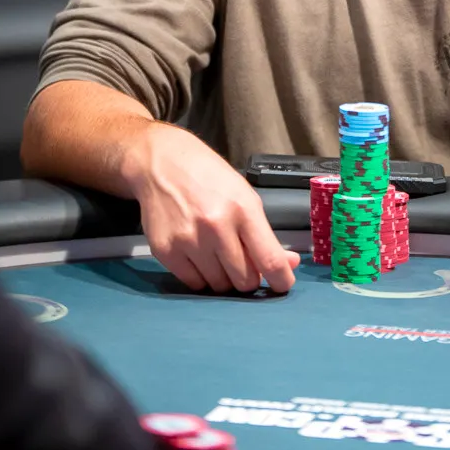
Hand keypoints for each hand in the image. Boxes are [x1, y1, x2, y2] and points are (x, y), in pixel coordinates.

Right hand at [128, 124, 299, 293]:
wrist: (161, 163)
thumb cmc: (209, 177)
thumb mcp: (245, 196)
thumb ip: (264, 233)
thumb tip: (288, 265)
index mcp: (243, 209)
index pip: (269, 259)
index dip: (281, 280)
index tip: (282, 284)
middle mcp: (216, 226)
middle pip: (245, 281)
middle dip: (249, 276)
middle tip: (243, 261)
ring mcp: (189, 240)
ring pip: (219, 286)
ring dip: (223, 276)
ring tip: (216, 252)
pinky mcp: (166, 251)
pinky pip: (194, 283)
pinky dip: (201, 276)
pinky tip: (198, 254)